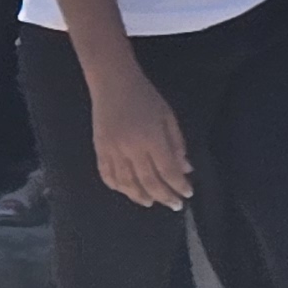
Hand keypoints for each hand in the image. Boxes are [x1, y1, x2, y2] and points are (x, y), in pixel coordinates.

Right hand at [84, 58, 190, 209]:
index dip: (179, 185)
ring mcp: (112, 150)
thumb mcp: (168, 117)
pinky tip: (127, 190)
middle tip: (174, 205)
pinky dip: (117, 186)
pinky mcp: (99, 149)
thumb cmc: (145, 97)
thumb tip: (185, 169)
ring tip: (151, 203)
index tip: (188, 194)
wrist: (113, 82)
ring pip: (126, 183)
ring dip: (140, 196)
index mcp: (152, 138)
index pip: (168, 171)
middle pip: (149, 182)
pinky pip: (106, 174)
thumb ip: (177, 144)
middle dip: (164, 196)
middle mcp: (131, 148)